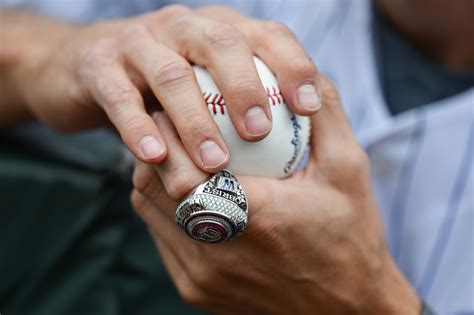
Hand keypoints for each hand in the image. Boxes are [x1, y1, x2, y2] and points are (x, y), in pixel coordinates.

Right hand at [2, 5, 320, 169]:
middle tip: (260, 133)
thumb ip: (241, 102)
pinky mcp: (98, 63)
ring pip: (171, 73)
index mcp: (217, 29)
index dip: (293, 66)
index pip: (266, 35)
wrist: (87, 68)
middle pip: (221, 44)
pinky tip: (155, 157)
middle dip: (245, 88)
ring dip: (195, 119)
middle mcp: (182, 27)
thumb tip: (296, 141)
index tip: (310, 109)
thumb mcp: (206, 85)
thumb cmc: (164, 88)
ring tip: (214, 163)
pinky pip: (119, 95)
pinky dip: (138, 127)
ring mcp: (138, 42)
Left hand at [131, 77, 420, 313]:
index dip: (167, 138)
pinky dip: (163, 207)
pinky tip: (186, 191)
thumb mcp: (349, 171)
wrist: (347, 308)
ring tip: (174, 152)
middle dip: (154, 149)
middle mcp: (220, 254)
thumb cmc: (350, 238)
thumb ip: (325, 117)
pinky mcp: (195, 290)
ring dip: (154, 177)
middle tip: (167, 123)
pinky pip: (161, 239)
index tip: (171, 110)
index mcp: (256, 218)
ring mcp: (202, 277)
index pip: (182, 174)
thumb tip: (302, 75)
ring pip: (149, 213)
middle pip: (154, 191)